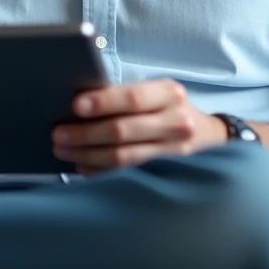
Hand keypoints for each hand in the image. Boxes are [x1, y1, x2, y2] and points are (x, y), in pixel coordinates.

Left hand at [51, 79, 228, 173]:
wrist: (210, 138)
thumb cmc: (170, 110)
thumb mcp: (157, 93)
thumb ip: (126, 97)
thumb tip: (78, 105)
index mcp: (169, 93)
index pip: (132, 98)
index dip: (102, 102)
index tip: (75, 106)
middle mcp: (176, 122)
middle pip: (122, 130)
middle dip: (84, 134)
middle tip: (58, 135)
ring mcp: (175, 152)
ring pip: (122, 157)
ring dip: (87, 155)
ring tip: (64, 150)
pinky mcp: (169, 174)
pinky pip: (127, 175)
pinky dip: (101, 171)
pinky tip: (83, 166)